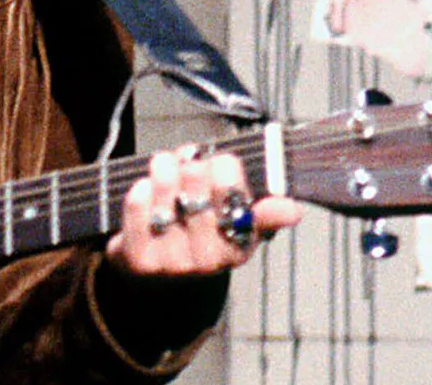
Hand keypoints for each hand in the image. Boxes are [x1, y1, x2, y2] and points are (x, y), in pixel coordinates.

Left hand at [106, 145, 301, 277]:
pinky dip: (140, 194)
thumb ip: (262, 212)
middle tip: (192, 157)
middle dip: (195, 172)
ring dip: (164, 175)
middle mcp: (208, 261)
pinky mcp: (140, 260)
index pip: (240, 213)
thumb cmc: (202, 235)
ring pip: (167, 206)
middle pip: (200, 206)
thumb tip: (292, 210)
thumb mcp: (237, 225)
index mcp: (239, 247)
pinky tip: (144, 184)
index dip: (229, 180)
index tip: (223, 159)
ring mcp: (172, 262)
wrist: (159, 276)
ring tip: (164, 161)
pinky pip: (139, 216)